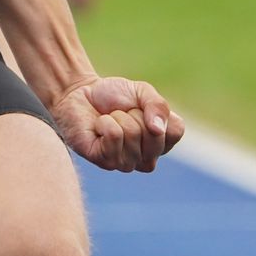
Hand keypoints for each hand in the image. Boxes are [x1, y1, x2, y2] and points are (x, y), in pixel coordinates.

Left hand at [48, 74, 184, 172]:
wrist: (80, 93)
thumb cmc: (113, 95)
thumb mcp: (142, 91)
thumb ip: (158, 106)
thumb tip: (158, 130)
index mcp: (160, 144)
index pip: (175, 131)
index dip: (156, 111)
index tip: (141, 108)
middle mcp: (146, 160)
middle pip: (154, 134)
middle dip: (136, 113)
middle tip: (122, 113)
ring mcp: (126, 164)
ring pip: (133, 134)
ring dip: (118, 117)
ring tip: (109, 119)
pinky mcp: (104, 161)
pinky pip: (113, 136)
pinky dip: (105, 122)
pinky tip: (98, 126)